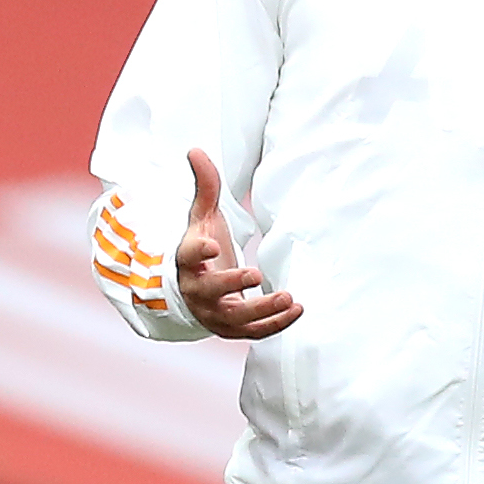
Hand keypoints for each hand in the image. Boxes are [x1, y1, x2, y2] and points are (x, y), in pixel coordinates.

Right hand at [178, 149, 302, 339]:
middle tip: (255, 275)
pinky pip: (252, 332)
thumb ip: (205, 186)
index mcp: (186, 260)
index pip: (187, 256)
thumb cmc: (201, 247)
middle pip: (210, 291)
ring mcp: (212, 313)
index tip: (211, 245)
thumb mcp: (201, 217)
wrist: (193, 288)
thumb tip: (196, 150)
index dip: (198, 252)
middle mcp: (196, 290)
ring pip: (234, 318)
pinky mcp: (229, 329)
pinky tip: (296, 310)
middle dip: (232, 284)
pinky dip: (274, 325)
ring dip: (261, 310)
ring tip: (289, 297)